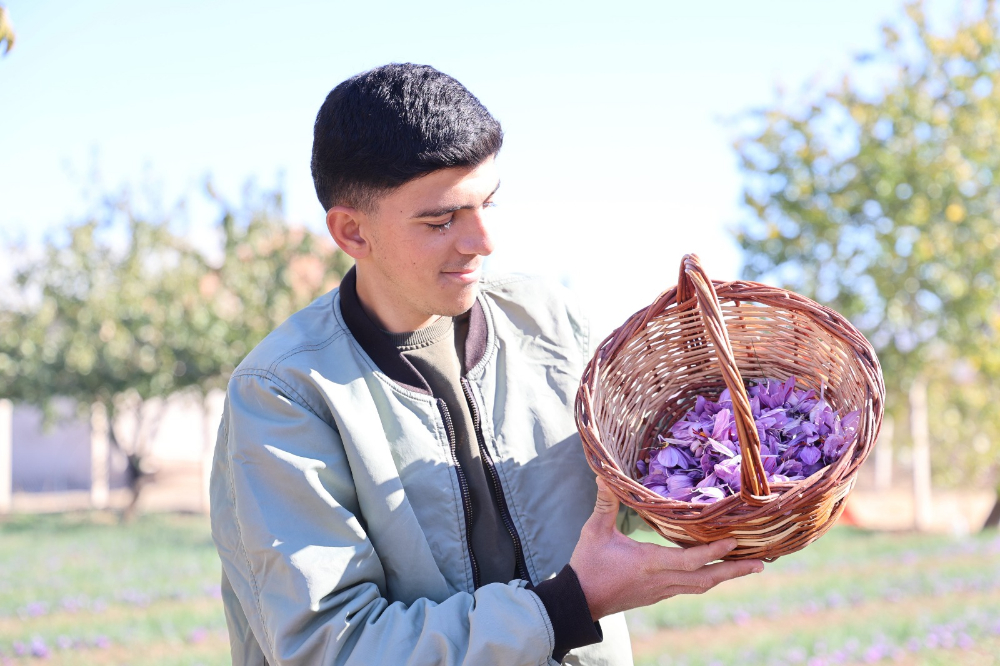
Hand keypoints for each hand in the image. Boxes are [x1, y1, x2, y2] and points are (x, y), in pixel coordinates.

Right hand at [569, 479, 763, 619]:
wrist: (580, 601)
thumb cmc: (588, 564)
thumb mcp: (594, 531)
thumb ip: (604, 504)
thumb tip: (603, 475)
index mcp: (649, 563)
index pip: (689, 560)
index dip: (713, 553)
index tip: (736, 542)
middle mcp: (661, 580)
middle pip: (705, 579)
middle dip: (734, 571)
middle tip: (761, 564)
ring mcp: (661, 590)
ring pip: (700, 586)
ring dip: (725, 576)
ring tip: (748, 567)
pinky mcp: (658, 594)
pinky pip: (690, 588)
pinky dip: (708, 579)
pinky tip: (716, 571)